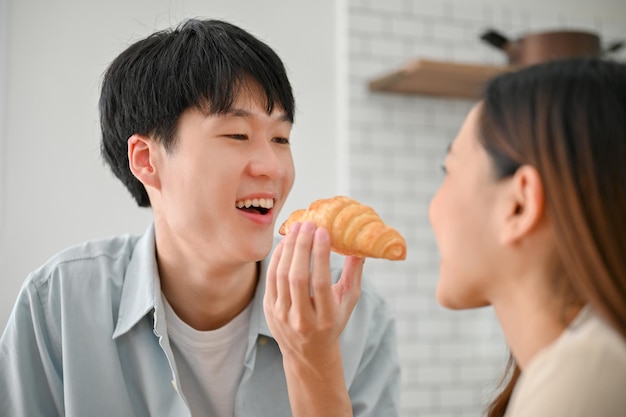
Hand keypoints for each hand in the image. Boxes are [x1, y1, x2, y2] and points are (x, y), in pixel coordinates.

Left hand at [264, 221, 364, 361]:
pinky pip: (271, 279)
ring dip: (288, 248)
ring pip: (281, 276)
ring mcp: (282, 316)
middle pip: (298, 278)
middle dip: (302, 247)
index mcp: (325, 319)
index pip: (320, 283)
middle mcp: (302, 320)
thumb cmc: (333, 322)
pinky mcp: (269, 310)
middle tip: (308, 224)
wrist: (308, 354)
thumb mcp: (348, 303)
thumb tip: (360, 246)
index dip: (320, 255)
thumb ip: (354, 275)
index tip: (323, 232)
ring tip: (296, 228)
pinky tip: (284, 243)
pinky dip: (277, 258)